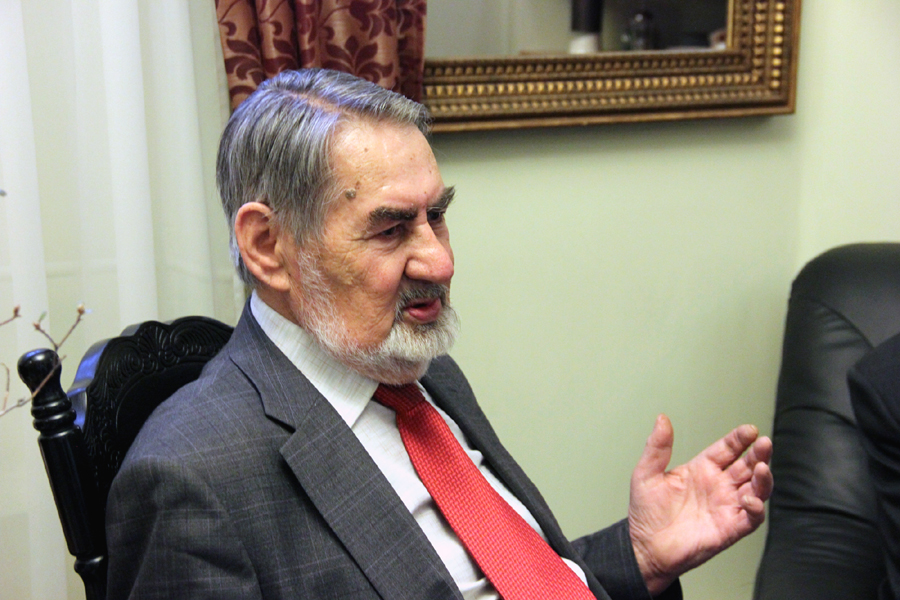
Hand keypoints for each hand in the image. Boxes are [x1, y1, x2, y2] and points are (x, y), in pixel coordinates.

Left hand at [627, 415, 772, 594]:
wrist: (645, 547)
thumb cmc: (647, 512)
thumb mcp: (646, 474)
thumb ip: (657, 447)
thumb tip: (662, 418)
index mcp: (701, 469)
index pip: (727, 449)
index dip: (739, 439)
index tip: (749, 430)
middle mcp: (718, 486)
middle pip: (747, 466)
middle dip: (758, 454)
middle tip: (764, 443)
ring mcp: (726, 506)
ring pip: (756, 489)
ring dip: (763, 478)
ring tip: (762, 468)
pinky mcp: (730, 528)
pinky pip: (751, 517)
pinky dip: (756, 507)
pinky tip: (749, 498)